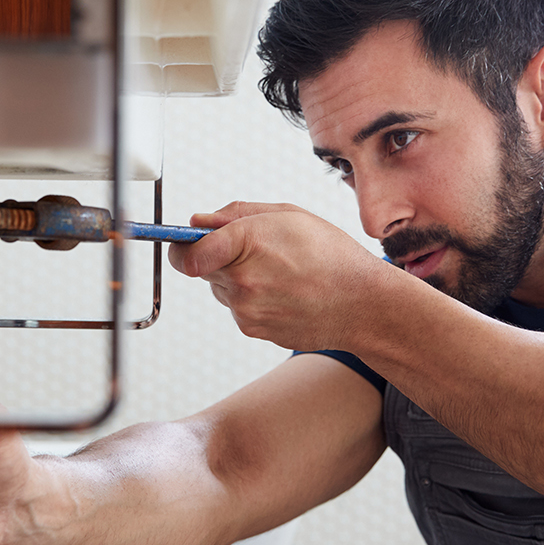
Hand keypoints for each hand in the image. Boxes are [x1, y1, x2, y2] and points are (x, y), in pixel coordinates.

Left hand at [167, 201, 395, 350]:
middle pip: (202, 268)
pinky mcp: (253, 330)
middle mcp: (242, 281)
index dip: (181, 246)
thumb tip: (199, 222)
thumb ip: (236, 214)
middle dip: (219, 257)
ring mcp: (246, 311)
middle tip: (257, 251)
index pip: (186, 253)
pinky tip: (284, 292)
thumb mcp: (288, 215)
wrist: (362, 304)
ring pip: (221, 289)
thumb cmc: (333, 256)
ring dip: (238, 278)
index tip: (183, 242)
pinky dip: (253, 299)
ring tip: (279, 273)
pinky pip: (239, 308)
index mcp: (247, 243)